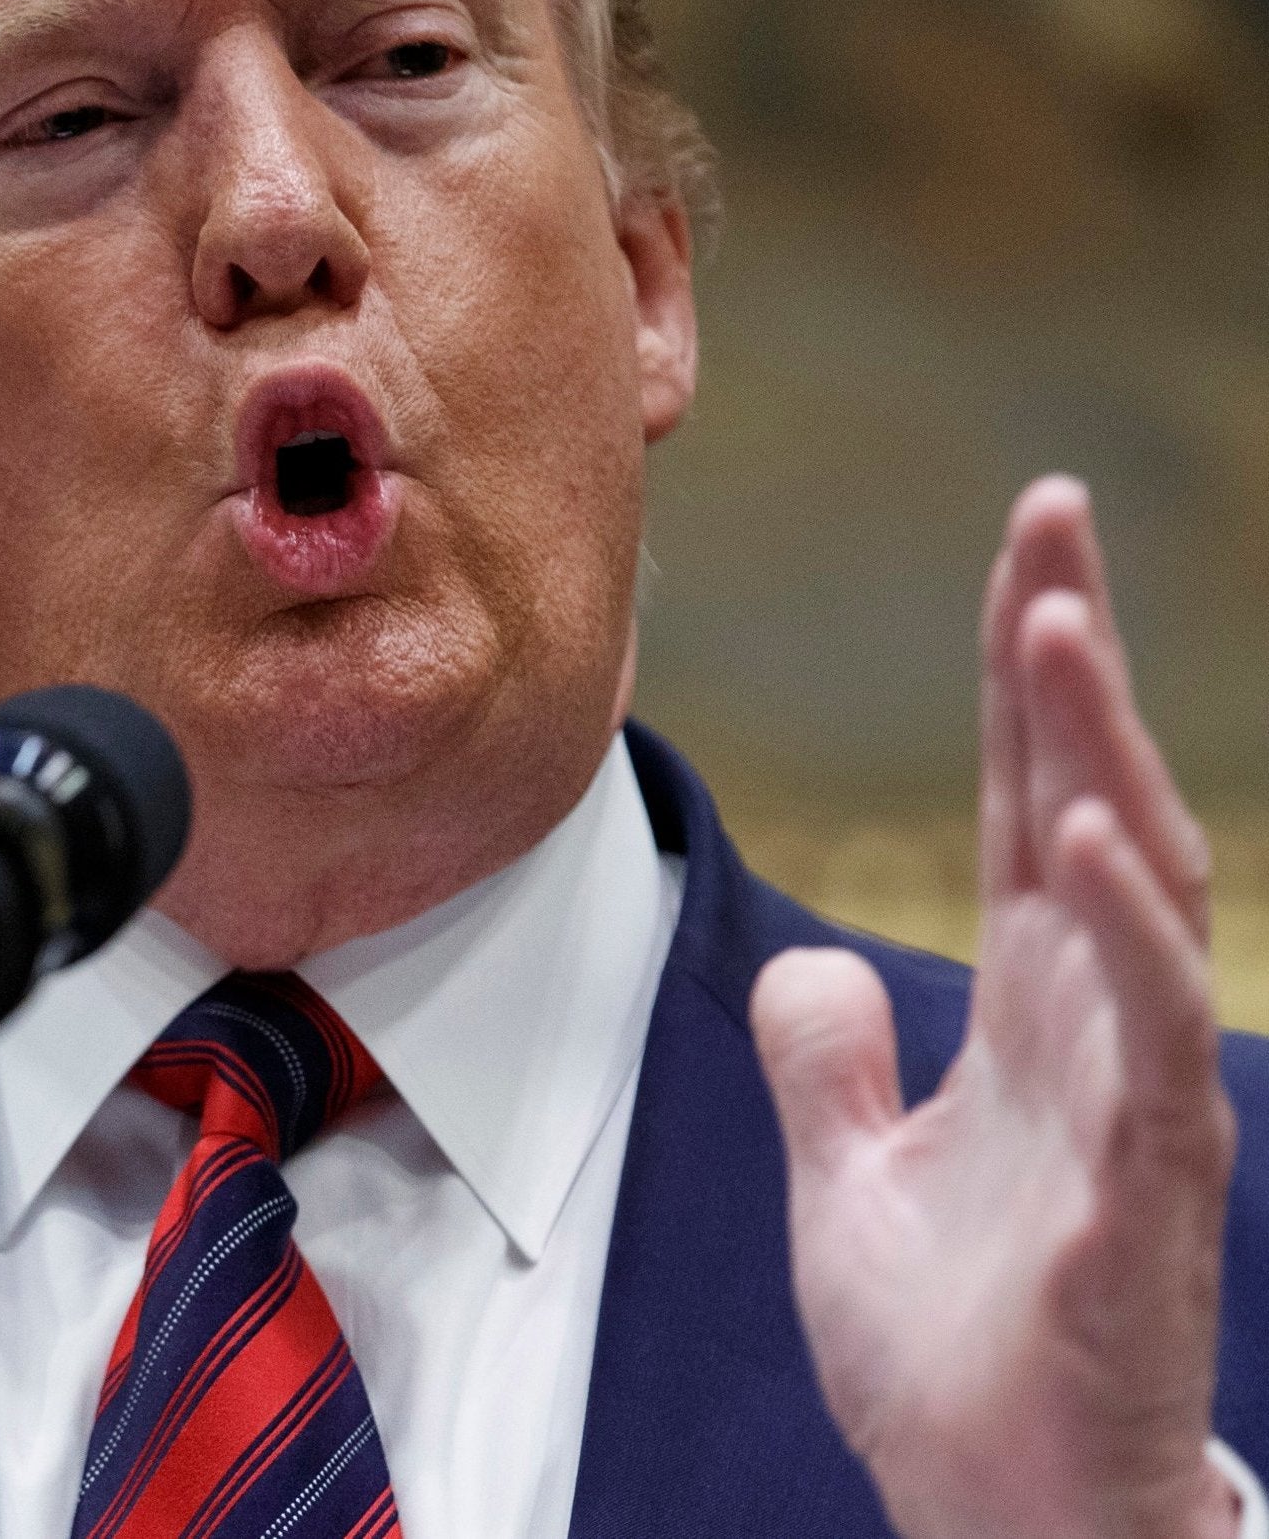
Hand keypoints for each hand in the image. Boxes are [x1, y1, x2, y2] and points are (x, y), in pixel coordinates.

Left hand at [750, 477, 1239, 1538]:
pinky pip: (1148, 1049)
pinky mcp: (1143, 1199)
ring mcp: (1128, 1103)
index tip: (1027, 551)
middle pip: (1085, 806)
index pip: (1025, 804)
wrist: (994, 1508)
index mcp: (1023, 1011)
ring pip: (1133, 895)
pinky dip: (1130, 943)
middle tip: (1051, 518)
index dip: (1022, 681)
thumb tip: (810, 964)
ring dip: (1095, 758)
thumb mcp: (847, 1179)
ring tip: (1055, 629)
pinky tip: (1095, 846)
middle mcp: (1088, 1030)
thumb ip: (824, 1063)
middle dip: (1067, 665)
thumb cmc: (952, 1354)